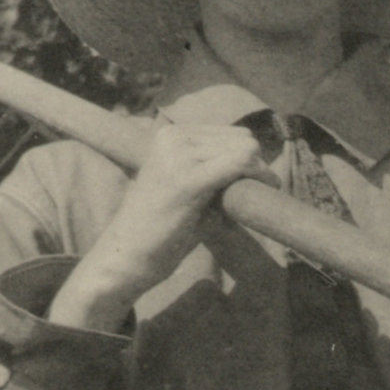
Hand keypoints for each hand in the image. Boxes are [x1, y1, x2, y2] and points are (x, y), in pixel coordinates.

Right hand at [49, 122, 278, 330]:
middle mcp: (173, 137)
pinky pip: (240, 164)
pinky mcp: (188, 180)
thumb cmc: (158, 230)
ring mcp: (178, 155)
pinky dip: (259, 177)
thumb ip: (212, 169)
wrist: (125, 256)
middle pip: (242, 138)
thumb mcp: (183, 186)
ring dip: (258, 174)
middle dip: (256, 165)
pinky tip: (264, 194)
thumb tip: (257, 161)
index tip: (257, 183)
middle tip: (255, 195)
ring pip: (245, 149)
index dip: (250, 158)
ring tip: (251, 200)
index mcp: (169, 135)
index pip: (230, 133)